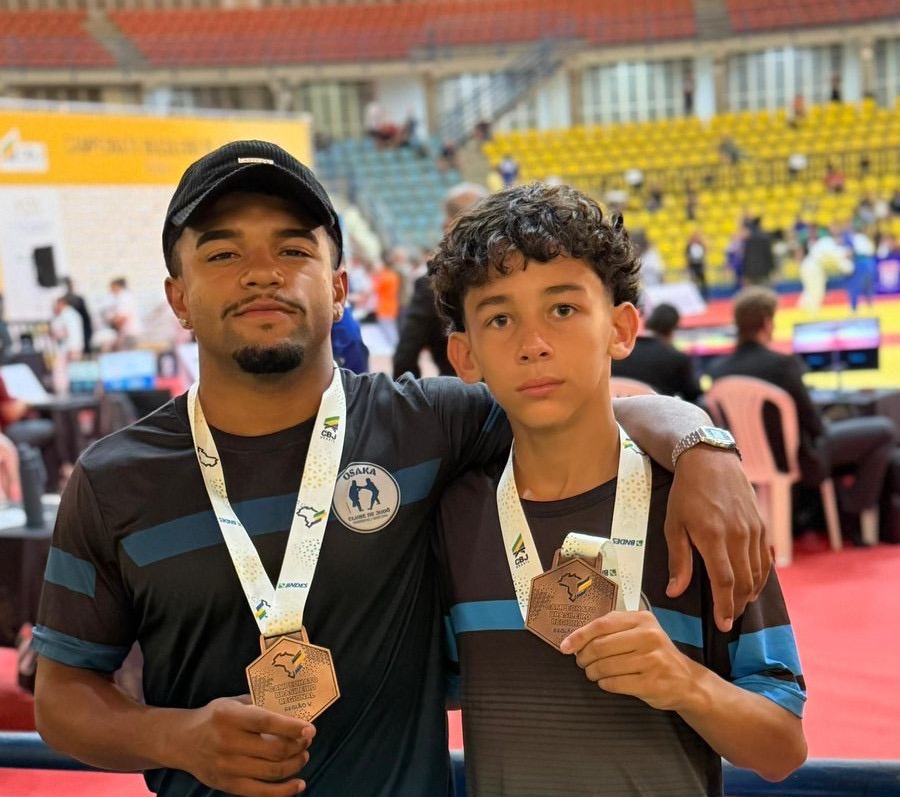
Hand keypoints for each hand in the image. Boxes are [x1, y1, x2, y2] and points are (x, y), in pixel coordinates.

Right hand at [168, 695, 315, 796]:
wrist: (183, 741)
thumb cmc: (215, 717)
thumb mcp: (234, 702)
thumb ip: (260, 705)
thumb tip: (293, 710)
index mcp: (230, 717)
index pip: (267, 723)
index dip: (292, 727)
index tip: (311, 729)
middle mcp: (228, 743)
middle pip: (274, 750)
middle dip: (298, 746)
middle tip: (307, 741)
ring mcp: (228, 767)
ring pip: (272, 771)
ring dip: (295, 765)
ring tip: (303, 756)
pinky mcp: (228, 785)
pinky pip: (261, 793)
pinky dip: (284, 791)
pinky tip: (299, 784)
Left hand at [560, 611, 696, 711]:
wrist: (688, 682)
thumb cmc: (656, 656)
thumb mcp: (640, 634)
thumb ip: (613, 631)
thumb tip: (577, 638)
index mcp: (642, 619)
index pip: (602, 624)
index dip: (579, 636)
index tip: (565, 646)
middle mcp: (649, 636)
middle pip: (600, 646)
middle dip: (584, 657)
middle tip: (582, 662)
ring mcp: (652, 660)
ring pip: (605, 666)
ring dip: (593, 672)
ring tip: (593, 673)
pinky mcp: (652, 682)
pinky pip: (615, 683)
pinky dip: (605, 684)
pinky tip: (606, 682)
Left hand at [665, 447, 768, 631]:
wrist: (710, 460)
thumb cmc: (686, 493)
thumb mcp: (673, 525)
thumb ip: (677, 560)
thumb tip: (674, 592)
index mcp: (712, 536)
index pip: (724, 581)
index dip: (725, 606)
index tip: (723, 624)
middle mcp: (738, 535)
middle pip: (745, 582)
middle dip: (738, 606)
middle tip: (729, 620)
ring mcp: (753, 530)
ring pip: (758, 572)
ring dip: (751, 594)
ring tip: (739, 606)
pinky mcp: (762, 524)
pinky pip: (765, 558)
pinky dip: (761, 576)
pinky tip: (753, 586)